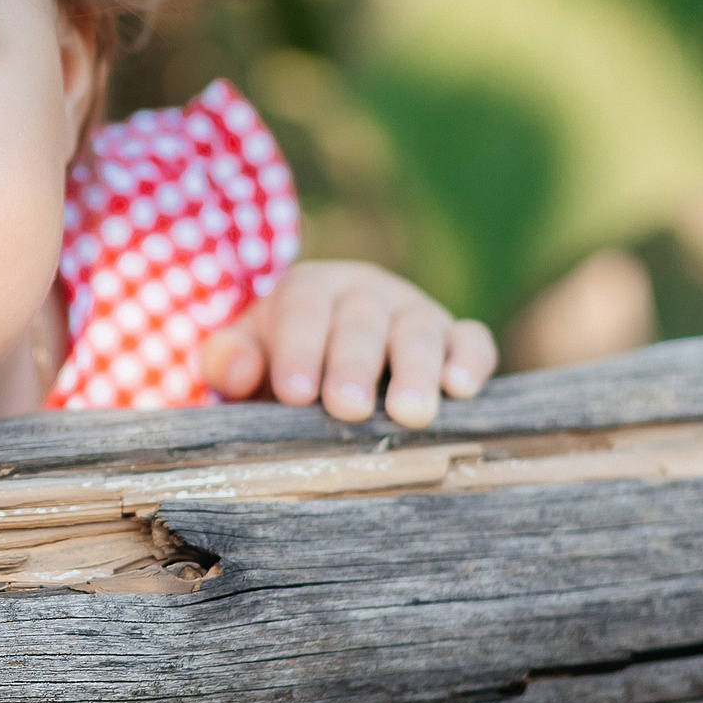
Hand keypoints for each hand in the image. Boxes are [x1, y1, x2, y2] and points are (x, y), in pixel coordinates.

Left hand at [202, 261, 496, 428]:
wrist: (330, 357)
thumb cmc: (281, 362)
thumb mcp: (246, 355)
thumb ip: (230, 359)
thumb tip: (239, 369)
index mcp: (310, 289)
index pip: (305, 307)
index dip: (299, 348)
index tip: (295, 394)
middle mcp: (366, 293)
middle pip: (362, 321)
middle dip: (354, 365)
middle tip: (348, 408)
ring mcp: (415, 313)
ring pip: (419, 331)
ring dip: (417, 371)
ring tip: (410, 413)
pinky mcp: (456, 337)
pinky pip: (472, 340)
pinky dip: (471, 361)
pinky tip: (462, 390)